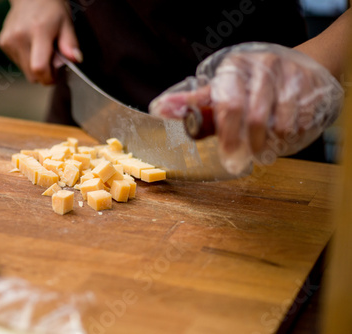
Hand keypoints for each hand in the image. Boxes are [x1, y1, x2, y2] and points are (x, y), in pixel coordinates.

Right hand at [0, 0, 82, 83]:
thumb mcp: (67, 23)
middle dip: (45, 74)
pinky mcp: (3, 43)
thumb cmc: (51, 8)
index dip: (49, 78)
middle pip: (32, 74)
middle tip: (53, 60)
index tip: (57, 74)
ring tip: (42, 49)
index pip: (39, 68)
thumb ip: (70, 43)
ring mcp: (9, 40)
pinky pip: (18, 62)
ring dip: (35, 66)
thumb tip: (76, 59)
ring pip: (25, 70)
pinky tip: (32, 45)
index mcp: (38, 32)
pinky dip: (27, 59)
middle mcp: (20, 37)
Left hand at [150, 42, 342, 174]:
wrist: (294, 66)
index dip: (226, 135)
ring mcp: (290, 75)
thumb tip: (158, 109)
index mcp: (233, 67)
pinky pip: (301, 123)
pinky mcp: (312, 85)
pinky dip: (290, 137)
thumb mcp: (219, 88)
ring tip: (262, 149)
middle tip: (242, 161)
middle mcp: (262, 66)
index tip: (227, 157)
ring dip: (269, 144)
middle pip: (254, 117)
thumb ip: (193, 102)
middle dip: (247, 145)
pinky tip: (282, 135)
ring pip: (280, 124)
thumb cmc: (248, 83)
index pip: (228, 104)